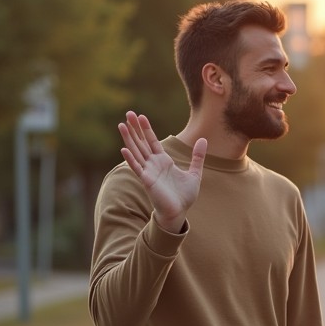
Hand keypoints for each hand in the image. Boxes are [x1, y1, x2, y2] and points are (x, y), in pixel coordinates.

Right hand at [117, 111, 206, 232]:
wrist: (179, 212)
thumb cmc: (184, 195)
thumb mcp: (195, 173)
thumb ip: (198, 156)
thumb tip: (204, 139)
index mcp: (163, 161)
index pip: (152, 141)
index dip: (146, 129)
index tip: (141, 116)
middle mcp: (153, 164)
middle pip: (141, 142)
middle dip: (135, 128)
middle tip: (128, 113)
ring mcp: (149, 172)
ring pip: (136, 151)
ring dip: (129, 138)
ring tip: (121, 125)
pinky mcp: (147, 181)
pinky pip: (137, 168)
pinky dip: (131, 159)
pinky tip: (124, 149)